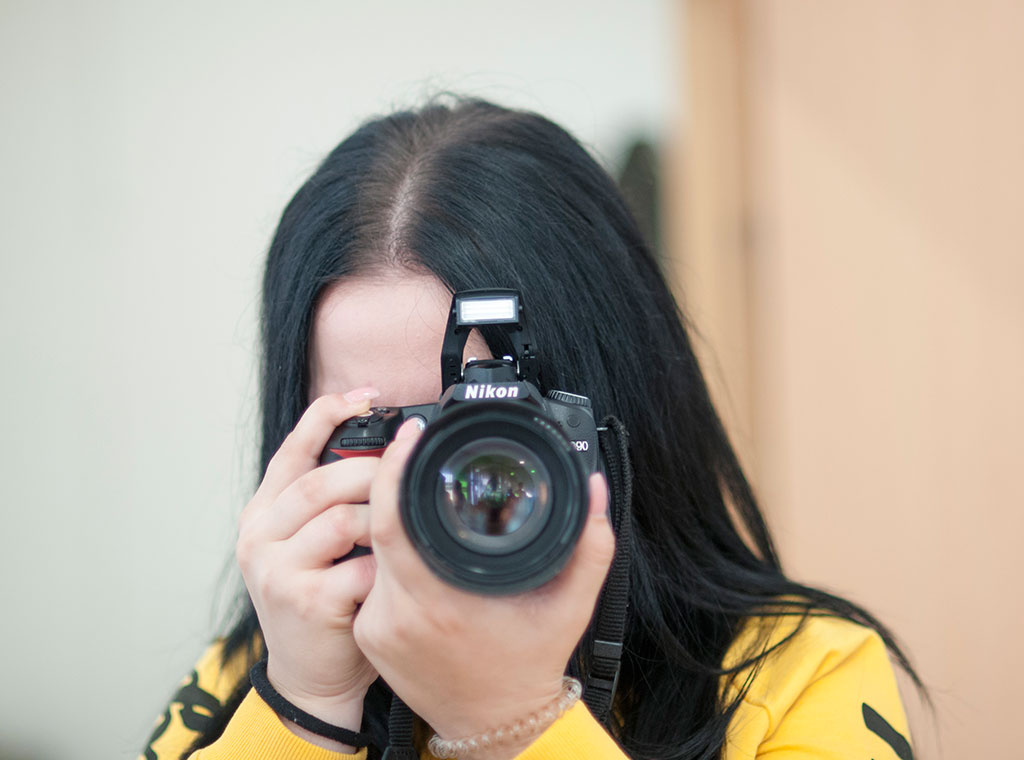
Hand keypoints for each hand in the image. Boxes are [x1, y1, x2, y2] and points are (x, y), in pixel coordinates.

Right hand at [235, 389, 381, 750]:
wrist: (312, 676)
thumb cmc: (325, 601)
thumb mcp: (315, 546)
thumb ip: (333, 503)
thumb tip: (385, 452)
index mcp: (263, 514)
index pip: (291, 449)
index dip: (327, 415)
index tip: (366, 396)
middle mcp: (259, 536)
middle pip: (321, 483)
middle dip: (371, 475)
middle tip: (404, 479)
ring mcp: (275, 569)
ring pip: (341, 520)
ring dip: (381, 524)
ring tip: (398, 536)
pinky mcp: (302, 600)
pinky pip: (358, 566)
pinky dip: (383, 567)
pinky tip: (392, 576)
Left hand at [353, 420, 615, 758]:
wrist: (497, 725)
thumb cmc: (532, 662)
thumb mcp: (573, 603)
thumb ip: (591, 543)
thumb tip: (593, 488)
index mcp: (440, 601)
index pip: (393, 518)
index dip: (395, 468)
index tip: (410, 433)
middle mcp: (398, 615)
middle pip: (378, 527)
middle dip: (394, 484)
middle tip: (418, 452)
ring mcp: (377, 628)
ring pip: (372, 551)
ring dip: (392, 520)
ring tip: (421, 496)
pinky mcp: (369, 636)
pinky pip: (371, 579)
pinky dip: (389, 555)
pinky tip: (415, 544)